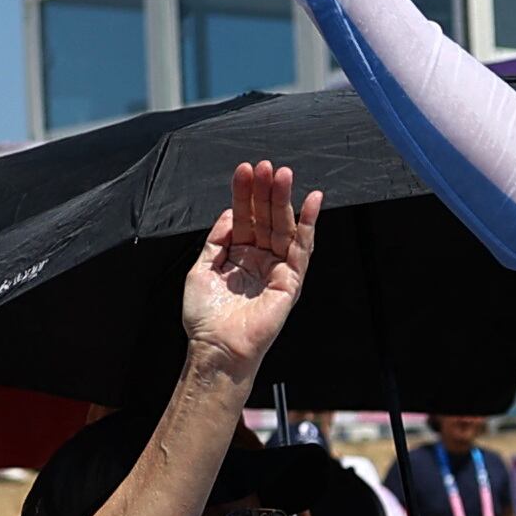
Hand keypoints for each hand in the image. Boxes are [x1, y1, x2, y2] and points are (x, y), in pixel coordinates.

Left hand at [177, 157, 319, 373]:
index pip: (245, 217)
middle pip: (265, 218)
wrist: (216, 349)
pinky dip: (308, 226)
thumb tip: (231, 213)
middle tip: (265, 167)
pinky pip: (302, 250)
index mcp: (238, 256)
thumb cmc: (206, 319)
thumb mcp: (202, 269)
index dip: (244, 194)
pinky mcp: (290, 283)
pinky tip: (312, 202)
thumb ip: (217, 240)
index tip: (245, 169)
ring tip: (281, 175)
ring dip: (284, 200)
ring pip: (283, 228)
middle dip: (265, 191)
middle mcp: (259, 260)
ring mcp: (276, 270)